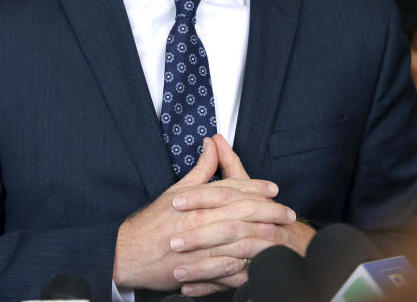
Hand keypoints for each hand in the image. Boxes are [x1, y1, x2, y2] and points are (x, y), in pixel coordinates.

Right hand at [113, 135, 292, 292]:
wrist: (128, 253)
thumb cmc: (153, 222)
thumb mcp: (176, 189)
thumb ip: (200, 169)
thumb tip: (213, 144)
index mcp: (198, 202)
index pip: (233, 190)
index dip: (256, 188)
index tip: (274, 189)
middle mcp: (201, 223)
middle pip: (243, 215)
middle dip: (269, 214)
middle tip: (288, 214)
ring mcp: (200, 250)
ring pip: (240, 244)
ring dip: (263, 241)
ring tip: (281, 239)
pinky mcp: (198, 272)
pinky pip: (227, 272)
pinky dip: (244, 270)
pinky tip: (259, 267)